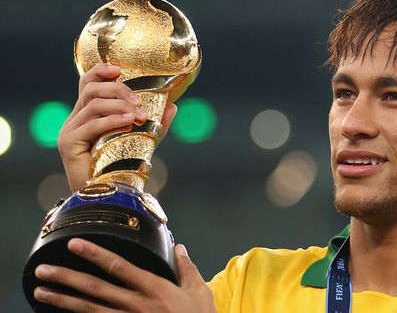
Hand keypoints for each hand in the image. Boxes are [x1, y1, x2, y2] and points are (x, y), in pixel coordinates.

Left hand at [33, 238, 216, 312]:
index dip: (96, 254)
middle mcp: (136, 305)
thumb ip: (186, 269)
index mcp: (154, 289)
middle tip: (43, 270)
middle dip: (67, 278)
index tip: (76, 244)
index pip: (119, 267)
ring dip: (63, 300)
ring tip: (42, 291)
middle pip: (95, 289)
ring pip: (89, 310)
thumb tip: (180, 248)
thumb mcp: (199, 292)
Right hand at [58, 63, 176, 190]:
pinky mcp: (68, 143)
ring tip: (140, 116)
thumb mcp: (141, 141)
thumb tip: (172, 106)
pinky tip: (129, 122)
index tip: (119, 69)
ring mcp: (69, 131)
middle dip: (119, 90)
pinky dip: (112, 120)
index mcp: (88, 114)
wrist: (109, 197)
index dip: (100, 71)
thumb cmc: (122, 168)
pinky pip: (91, 124)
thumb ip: (154, 125)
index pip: (87, 83)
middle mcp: (75, 119)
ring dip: (120, 105)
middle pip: (92, 89)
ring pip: (93, 104)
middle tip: (141, 102)